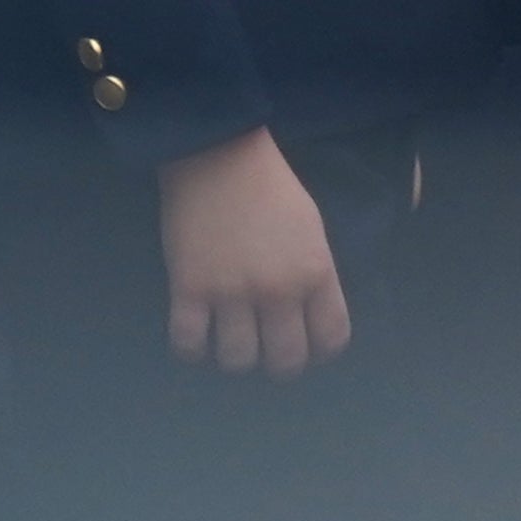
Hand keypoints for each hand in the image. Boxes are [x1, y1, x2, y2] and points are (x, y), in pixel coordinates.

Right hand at [154, 126, 351, 375]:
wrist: (219, 156)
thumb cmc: (271, 189)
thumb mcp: (311, 230)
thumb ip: (312, 276)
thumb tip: (309, 319)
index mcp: (315, 271)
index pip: (331, 338)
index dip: (320, 351)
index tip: (306, 345)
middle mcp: (278, 290)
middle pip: (285, 362)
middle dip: (278, 364)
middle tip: (266, 349)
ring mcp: (232, 293)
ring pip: (237, 362)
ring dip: (234, 356)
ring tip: (229, 338)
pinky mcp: (189, 290)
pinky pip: (188, 346)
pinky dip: (191, 349)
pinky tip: (196, 333)